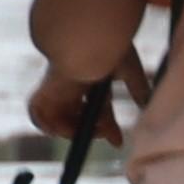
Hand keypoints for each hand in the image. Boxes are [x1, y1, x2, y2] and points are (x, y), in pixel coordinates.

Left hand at [28, 54, 145, 143]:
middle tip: (109, 138)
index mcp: (89, 78)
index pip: (96, 107)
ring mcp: (57, 88)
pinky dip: (46, 125)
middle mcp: (71, 84)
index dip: (106, 125)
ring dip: (74, 131)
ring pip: (60, 118)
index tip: (117, 142)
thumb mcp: (129, 70)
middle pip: (79, 116)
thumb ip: (138, 88)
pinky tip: (64, 130)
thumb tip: (146, 104)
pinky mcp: (44, 91)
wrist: (88, 42)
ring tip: (91, 130)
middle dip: (95, 131)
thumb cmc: (109, 49)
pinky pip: (37, 113)